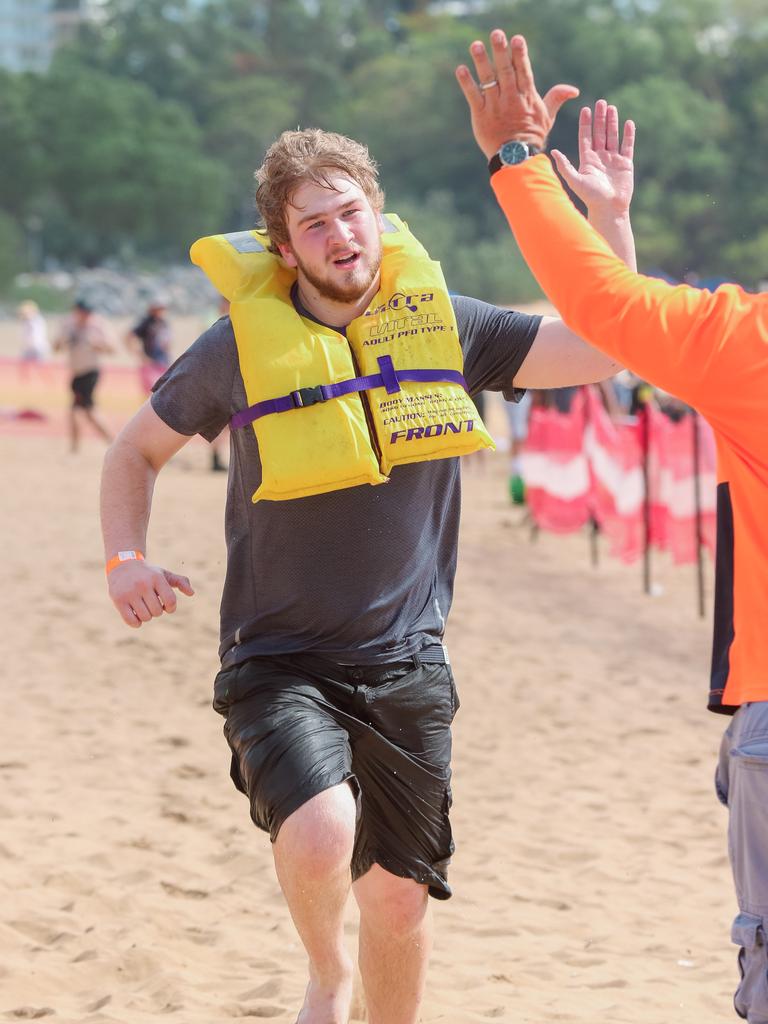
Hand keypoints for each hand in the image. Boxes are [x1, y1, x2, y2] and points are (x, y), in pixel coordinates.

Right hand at [108, 560, 193, 627]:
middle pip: (157, 611)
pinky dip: (136, 623)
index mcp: (156, 578)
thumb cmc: (148, 574)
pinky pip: (131, 621)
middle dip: (157, 611)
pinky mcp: (118, 600)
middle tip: (152, 604)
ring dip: (147, 616)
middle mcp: (143, 584)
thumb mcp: (163, 575)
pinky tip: (136, 616)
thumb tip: (191, 593)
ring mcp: (129, 592)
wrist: (122, 566)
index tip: (167, 605)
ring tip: (143, 607)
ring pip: (145, 617)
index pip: (170, 601)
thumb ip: (180, 582)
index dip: (171, 608)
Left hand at [455, 30, 578, 157]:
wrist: (516, 159)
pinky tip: (461, 69)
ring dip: (481, 62)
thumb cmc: (532, 137)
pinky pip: (473, 96)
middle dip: (501, 51)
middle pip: (505, 71)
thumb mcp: (547, 117)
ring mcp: (494, 106)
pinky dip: (466, 83)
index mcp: (526, 96)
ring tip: (475, 46)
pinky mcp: (480, 115)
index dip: (520, 55)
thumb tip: (574, 90)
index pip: (523, 71)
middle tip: (496, 34)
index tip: (517, 39)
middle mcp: (510, 98)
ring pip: (488, 80)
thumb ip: (557, 98)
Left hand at [550, 101, 635, 215]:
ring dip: (612, 122)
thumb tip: (552, 152)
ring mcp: (613, 160)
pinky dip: (628, 135)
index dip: (586, 124)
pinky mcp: (625, 164)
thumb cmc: (591, 197)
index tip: (586, 109)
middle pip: (599, 133)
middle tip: (601, 102)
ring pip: (613, 136)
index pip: (586, 137)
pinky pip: (627, 146)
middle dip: (600, 118)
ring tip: (612, 108)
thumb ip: (564, 166)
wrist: (609, 208)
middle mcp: (600, 158)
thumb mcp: (575, 180)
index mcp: (587, 160)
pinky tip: (628, 123)